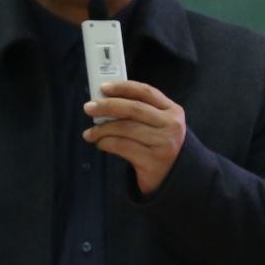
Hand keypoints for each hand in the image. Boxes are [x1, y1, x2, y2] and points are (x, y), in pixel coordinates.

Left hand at [83, 79, 185, 196]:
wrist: (175, 177)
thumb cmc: (160, 146)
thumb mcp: (159, 125)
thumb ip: (139, 112)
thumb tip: (105, 102)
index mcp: (173, 111)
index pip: (146, 92)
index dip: (123, 87)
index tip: (103, 88)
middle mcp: (171, 125)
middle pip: (134, 109)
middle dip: (107, 106)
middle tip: (89, 108)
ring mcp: (163, 143)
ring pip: (126, 128)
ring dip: (102, 129)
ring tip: (90, 133)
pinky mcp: (152, 161)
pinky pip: (122, 147)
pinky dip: (107, 143)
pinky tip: (101, 144)